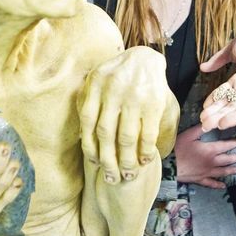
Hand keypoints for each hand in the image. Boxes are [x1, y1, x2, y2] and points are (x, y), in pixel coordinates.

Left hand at [78, 46, 179, 184]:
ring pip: (127, 138)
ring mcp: (134, 97)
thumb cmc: (115, 75)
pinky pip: (148, 133)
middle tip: (112, 178)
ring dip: (128, 161)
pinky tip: (145, 160)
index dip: (90, 147)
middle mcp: (113, 91)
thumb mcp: (96, 81)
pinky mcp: (154, 102)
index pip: (88, 123)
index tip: (95, 164)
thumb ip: (87, 103)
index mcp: (96, 86)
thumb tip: (82, 137)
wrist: (144, 58)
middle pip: (106, 134)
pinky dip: (146, 150)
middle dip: (109, 161)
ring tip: (129, 174)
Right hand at [175, 124, 235, 188]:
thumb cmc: (178, 148)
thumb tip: (210, 123)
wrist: (169, 165)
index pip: (226, 145)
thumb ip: (200, 128)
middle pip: (227, 160)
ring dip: (230, 170)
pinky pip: (211, 183)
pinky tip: (223, 186)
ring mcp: (206, 172)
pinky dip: (218, 185)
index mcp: (210, 150)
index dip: (235, 143)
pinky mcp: (200, 179)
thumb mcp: (188, 135)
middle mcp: (211, 162)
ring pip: (222, 172)